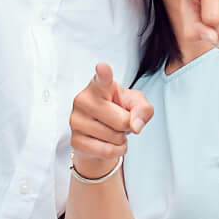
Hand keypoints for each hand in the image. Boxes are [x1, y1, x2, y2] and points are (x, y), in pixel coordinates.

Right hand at [70, 62, 152, 177]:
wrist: (101, 133)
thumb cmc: (118, 111)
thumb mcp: (135, 104)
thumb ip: (143, 109)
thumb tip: (135, 126)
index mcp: (98, 86)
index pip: (102, 80)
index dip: (103, 74)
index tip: (103, 67)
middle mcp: (83, 100)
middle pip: (122, 121)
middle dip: (128, 125)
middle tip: (119, 120)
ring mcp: (76, 120)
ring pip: (114, 137)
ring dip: (121, 139)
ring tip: (113, 130)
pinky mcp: (75, 140)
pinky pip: (107, 151)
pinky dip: (116, 151)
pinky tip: (111, 144)